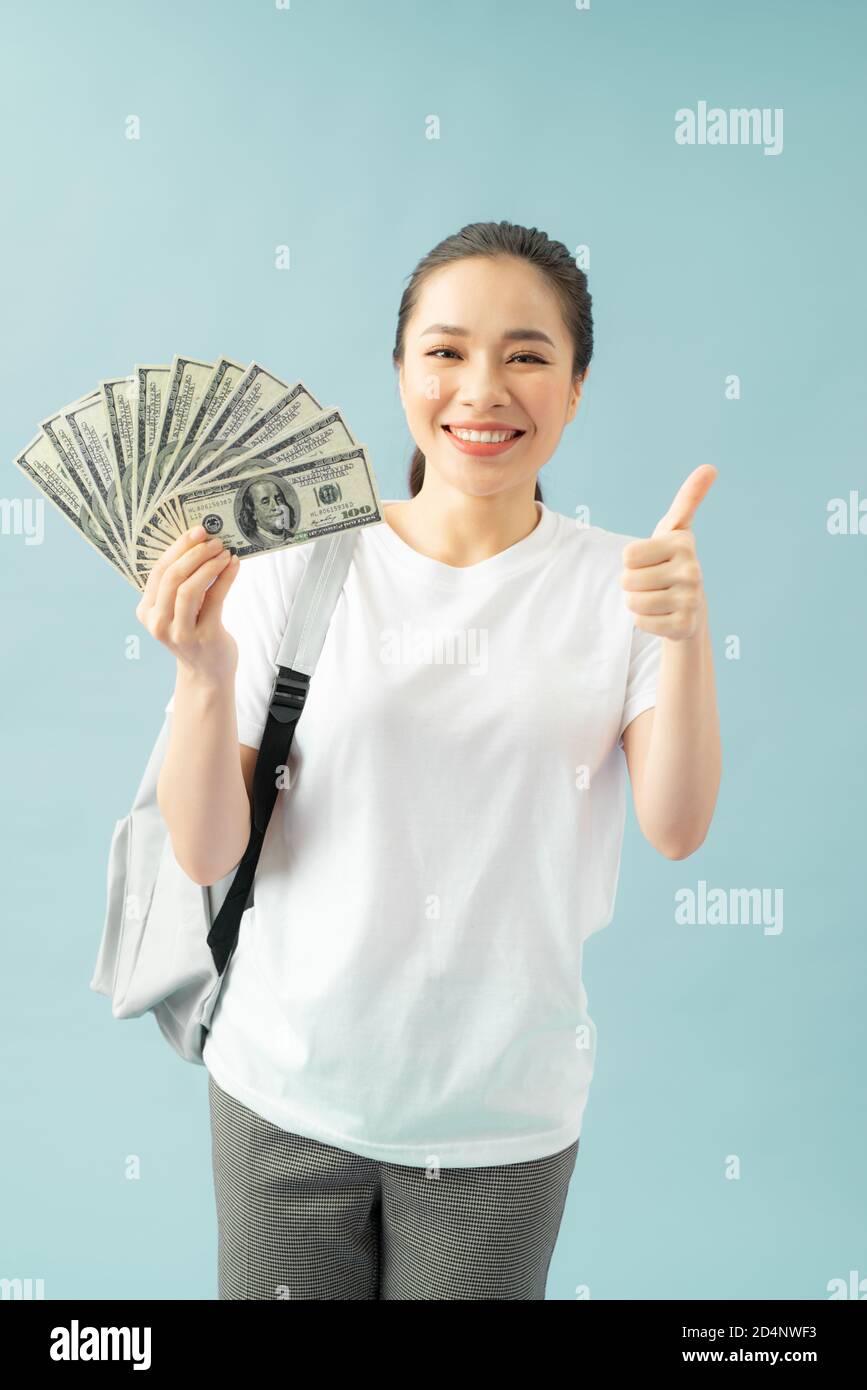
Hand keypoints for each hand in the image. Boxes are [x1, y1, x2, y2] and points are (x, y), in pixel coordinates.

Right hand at [135, 525, 239, 682]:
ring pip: (190, 588)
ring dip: (209, 564)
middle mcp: (158, 623)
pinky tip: (233, 565)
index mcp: (147, 612)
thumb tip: (201, 545)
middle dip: (194, 553)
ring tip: (224, 551)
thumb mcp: (178, 611)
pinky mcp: (204, 637)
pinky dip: (225, 577)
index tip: (196, 531)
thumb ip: (182, 584)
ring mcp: (180, 632)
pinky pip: (215, 599)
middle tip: (213, 540)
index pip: (158, 571)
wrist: (207, 674)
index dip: (178, 548)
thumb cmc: (194, 634)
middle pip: (172, 577)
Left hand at [620, 465, 716, 639]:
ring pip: (632, 602)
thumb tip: (710, 467)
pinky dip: (644, 621)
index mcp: (682, 544)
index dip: (632, 561)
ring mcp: (690, 600)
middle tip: (654, 582)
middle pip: (627, 580)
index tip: (652, 561)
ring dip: (637, 602)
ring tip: (658, 597)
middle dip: (633, 583)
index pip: (627, 556)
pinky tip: (662, 615)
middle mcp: (692, 571)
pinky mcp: (683, 626)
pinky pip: (640, 622)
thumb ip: (688, 498)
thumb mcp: (675, 529)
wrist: (690, 606)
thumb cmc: (672, 561)